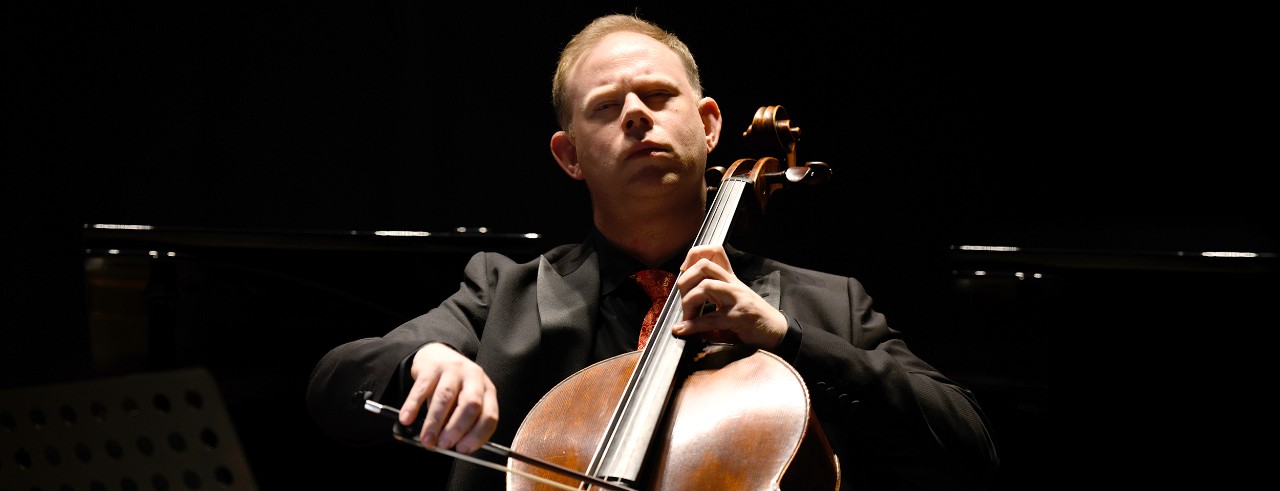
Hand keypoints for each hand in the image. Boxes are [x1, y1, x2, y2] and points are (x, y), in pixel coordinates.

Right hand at [398, 342, 498, 453]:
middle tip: (443, 445)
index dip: (477, 436)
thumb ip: (461, 421)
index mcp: (487, 391)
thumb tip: (449, 446)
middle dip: (457, 428)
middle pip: (470, 404)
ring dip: (435, 422)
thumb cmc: (454, 387)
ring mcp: (453, 370)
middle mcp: (474, 378)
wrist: (437, 355)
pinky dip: (413, 406)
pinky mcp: (432, 367)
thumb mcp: (465, 401)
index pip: (489, 415)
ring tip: (426, 440)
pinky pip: (422, 388)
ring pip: (445, 397)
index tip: (462, 450)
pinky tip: (407, 419)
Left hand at [671, 245, 787, 349]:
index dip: (694, 255)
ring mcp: (737, 298)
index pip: (715, 252)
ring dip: (688, 302)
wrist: (777, 331)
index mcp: (730, 279)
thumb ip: (712, 302)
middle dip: (684, 282)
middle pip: (704, 266)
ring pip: (706, 287)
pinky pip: (711, 318)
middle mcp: (733, 284)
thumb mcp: (731, 303)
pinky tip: (682, 330)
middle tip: (681, 301)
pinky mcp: (739, 316)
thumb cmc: (752, 318)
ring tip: (686, 318)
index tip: (683, 270)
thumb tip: (684, 311)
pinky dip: (692, 325)